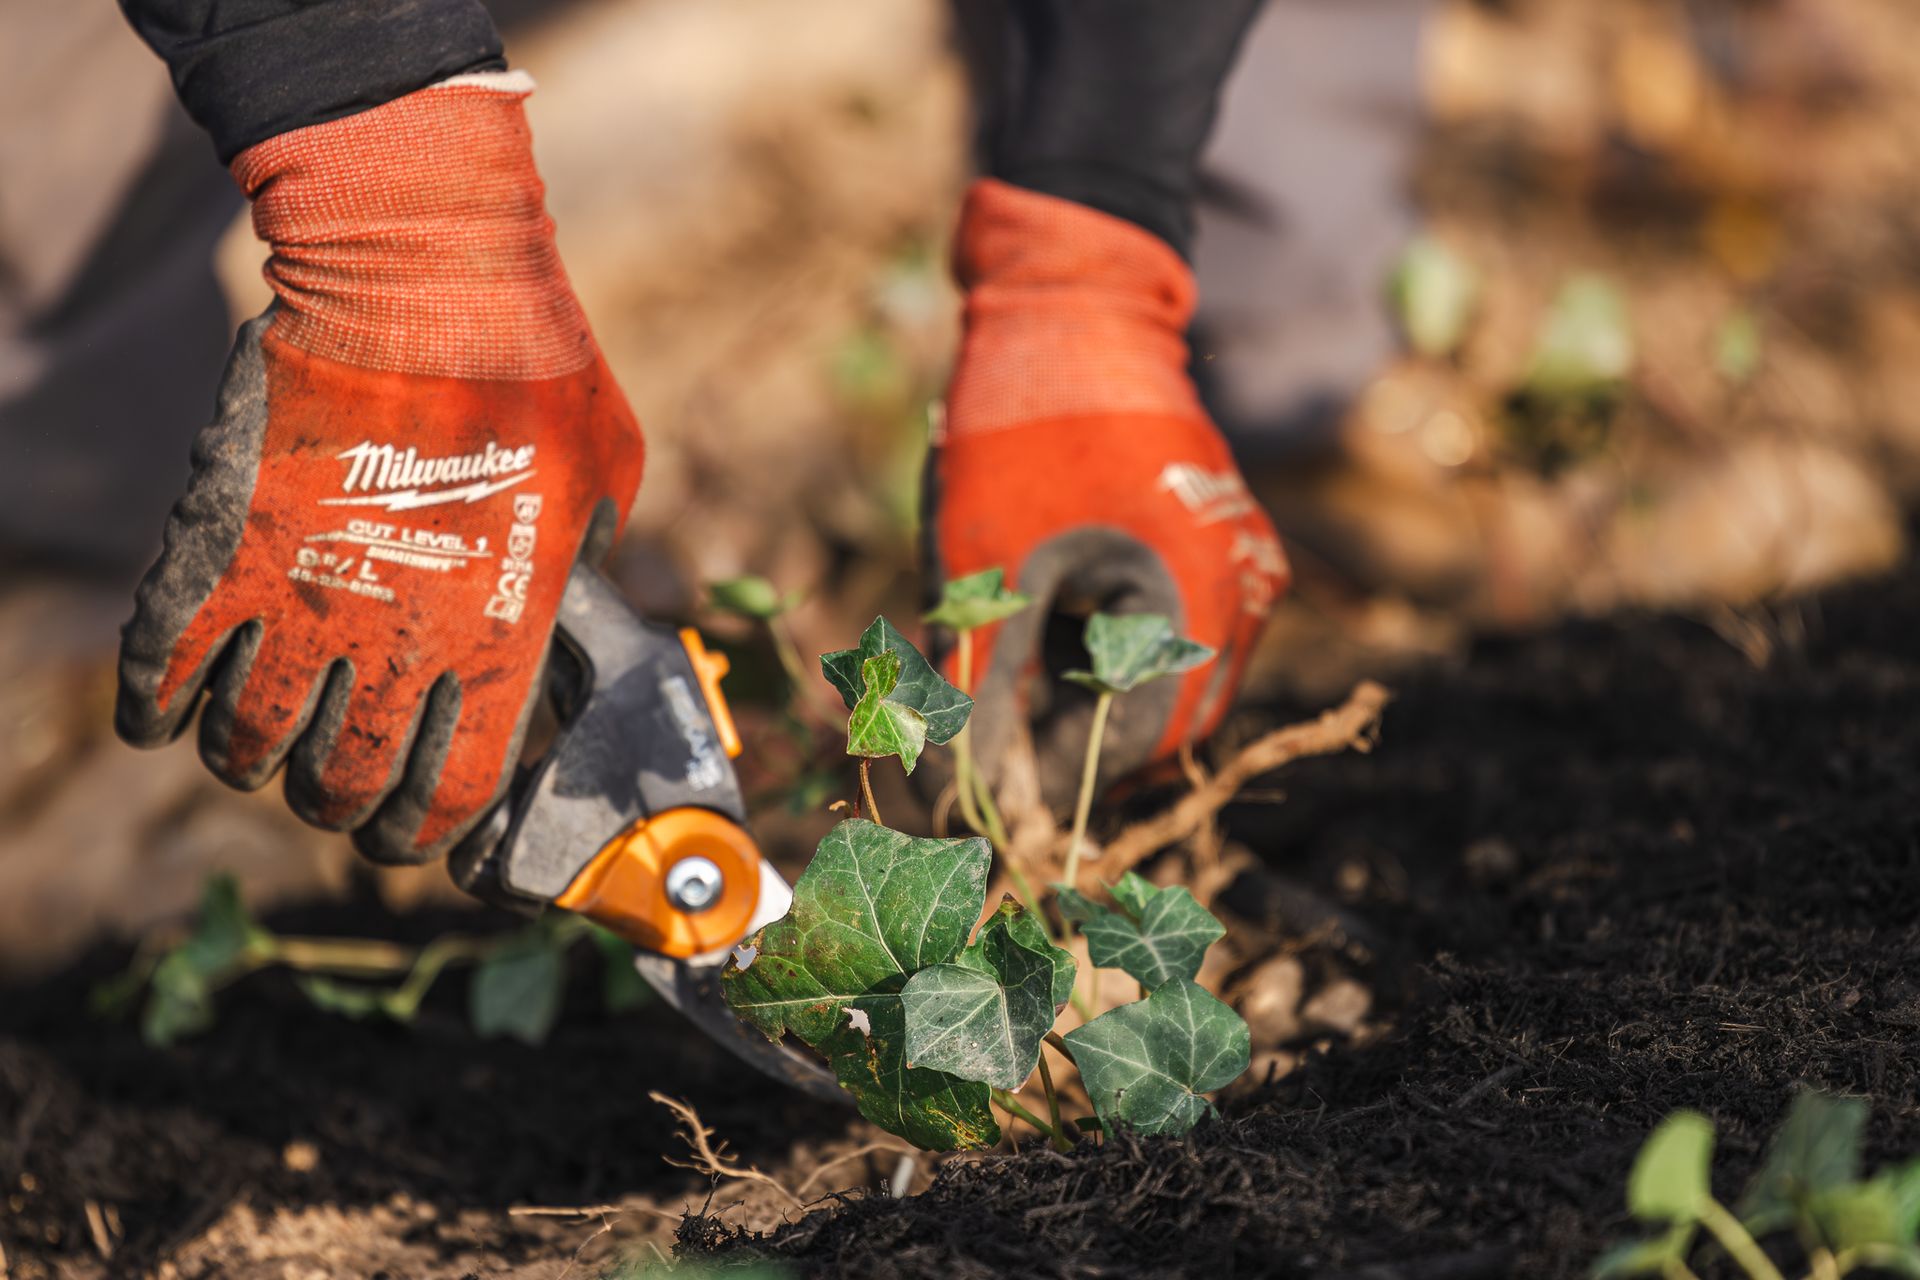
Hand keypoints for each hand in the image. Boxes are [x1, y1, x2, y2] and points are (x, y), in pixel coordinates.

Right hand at [117, 74, 643, 863]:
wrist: (422, 276)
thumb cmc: (539, 370)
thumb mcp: (603, 482)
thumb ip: (584, 561)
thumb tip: (578, 593)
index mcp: (494, 639)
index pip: (447, 792)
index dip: (423, 831)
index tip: (413, 832)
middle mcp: (390, 639)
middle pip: (339, 784)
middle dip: (335, 804)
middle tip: (333, 789)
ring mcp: (293, 594)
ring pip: (245, 741)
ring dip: (246, 760)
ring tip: (253, 749)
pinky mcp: (215, 543)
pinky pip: (159, 661)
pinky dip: (151, 707)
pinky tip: (156, 721)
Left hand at [927, 180, 1287, 810]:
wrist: (1070, 307)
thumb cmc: (1016, 430)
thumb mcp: (982, 571)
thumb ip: (980, 695)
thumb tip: (955, 805)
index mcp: (1194, 599)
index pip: (1129, 749)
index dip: (1046, 790)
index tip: (973, 809)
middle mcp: (1242, 597)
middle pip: (1156, 730)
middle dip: (1064, 753)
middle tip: (975, 755)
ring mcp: (1243, 572)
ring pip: (1162, 690)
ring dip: (1082, 707)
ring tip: (999, 682)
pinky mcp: (1224, 552)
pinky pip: (1170, 639)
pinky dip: (1103, 657)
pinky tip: (1042, 632)